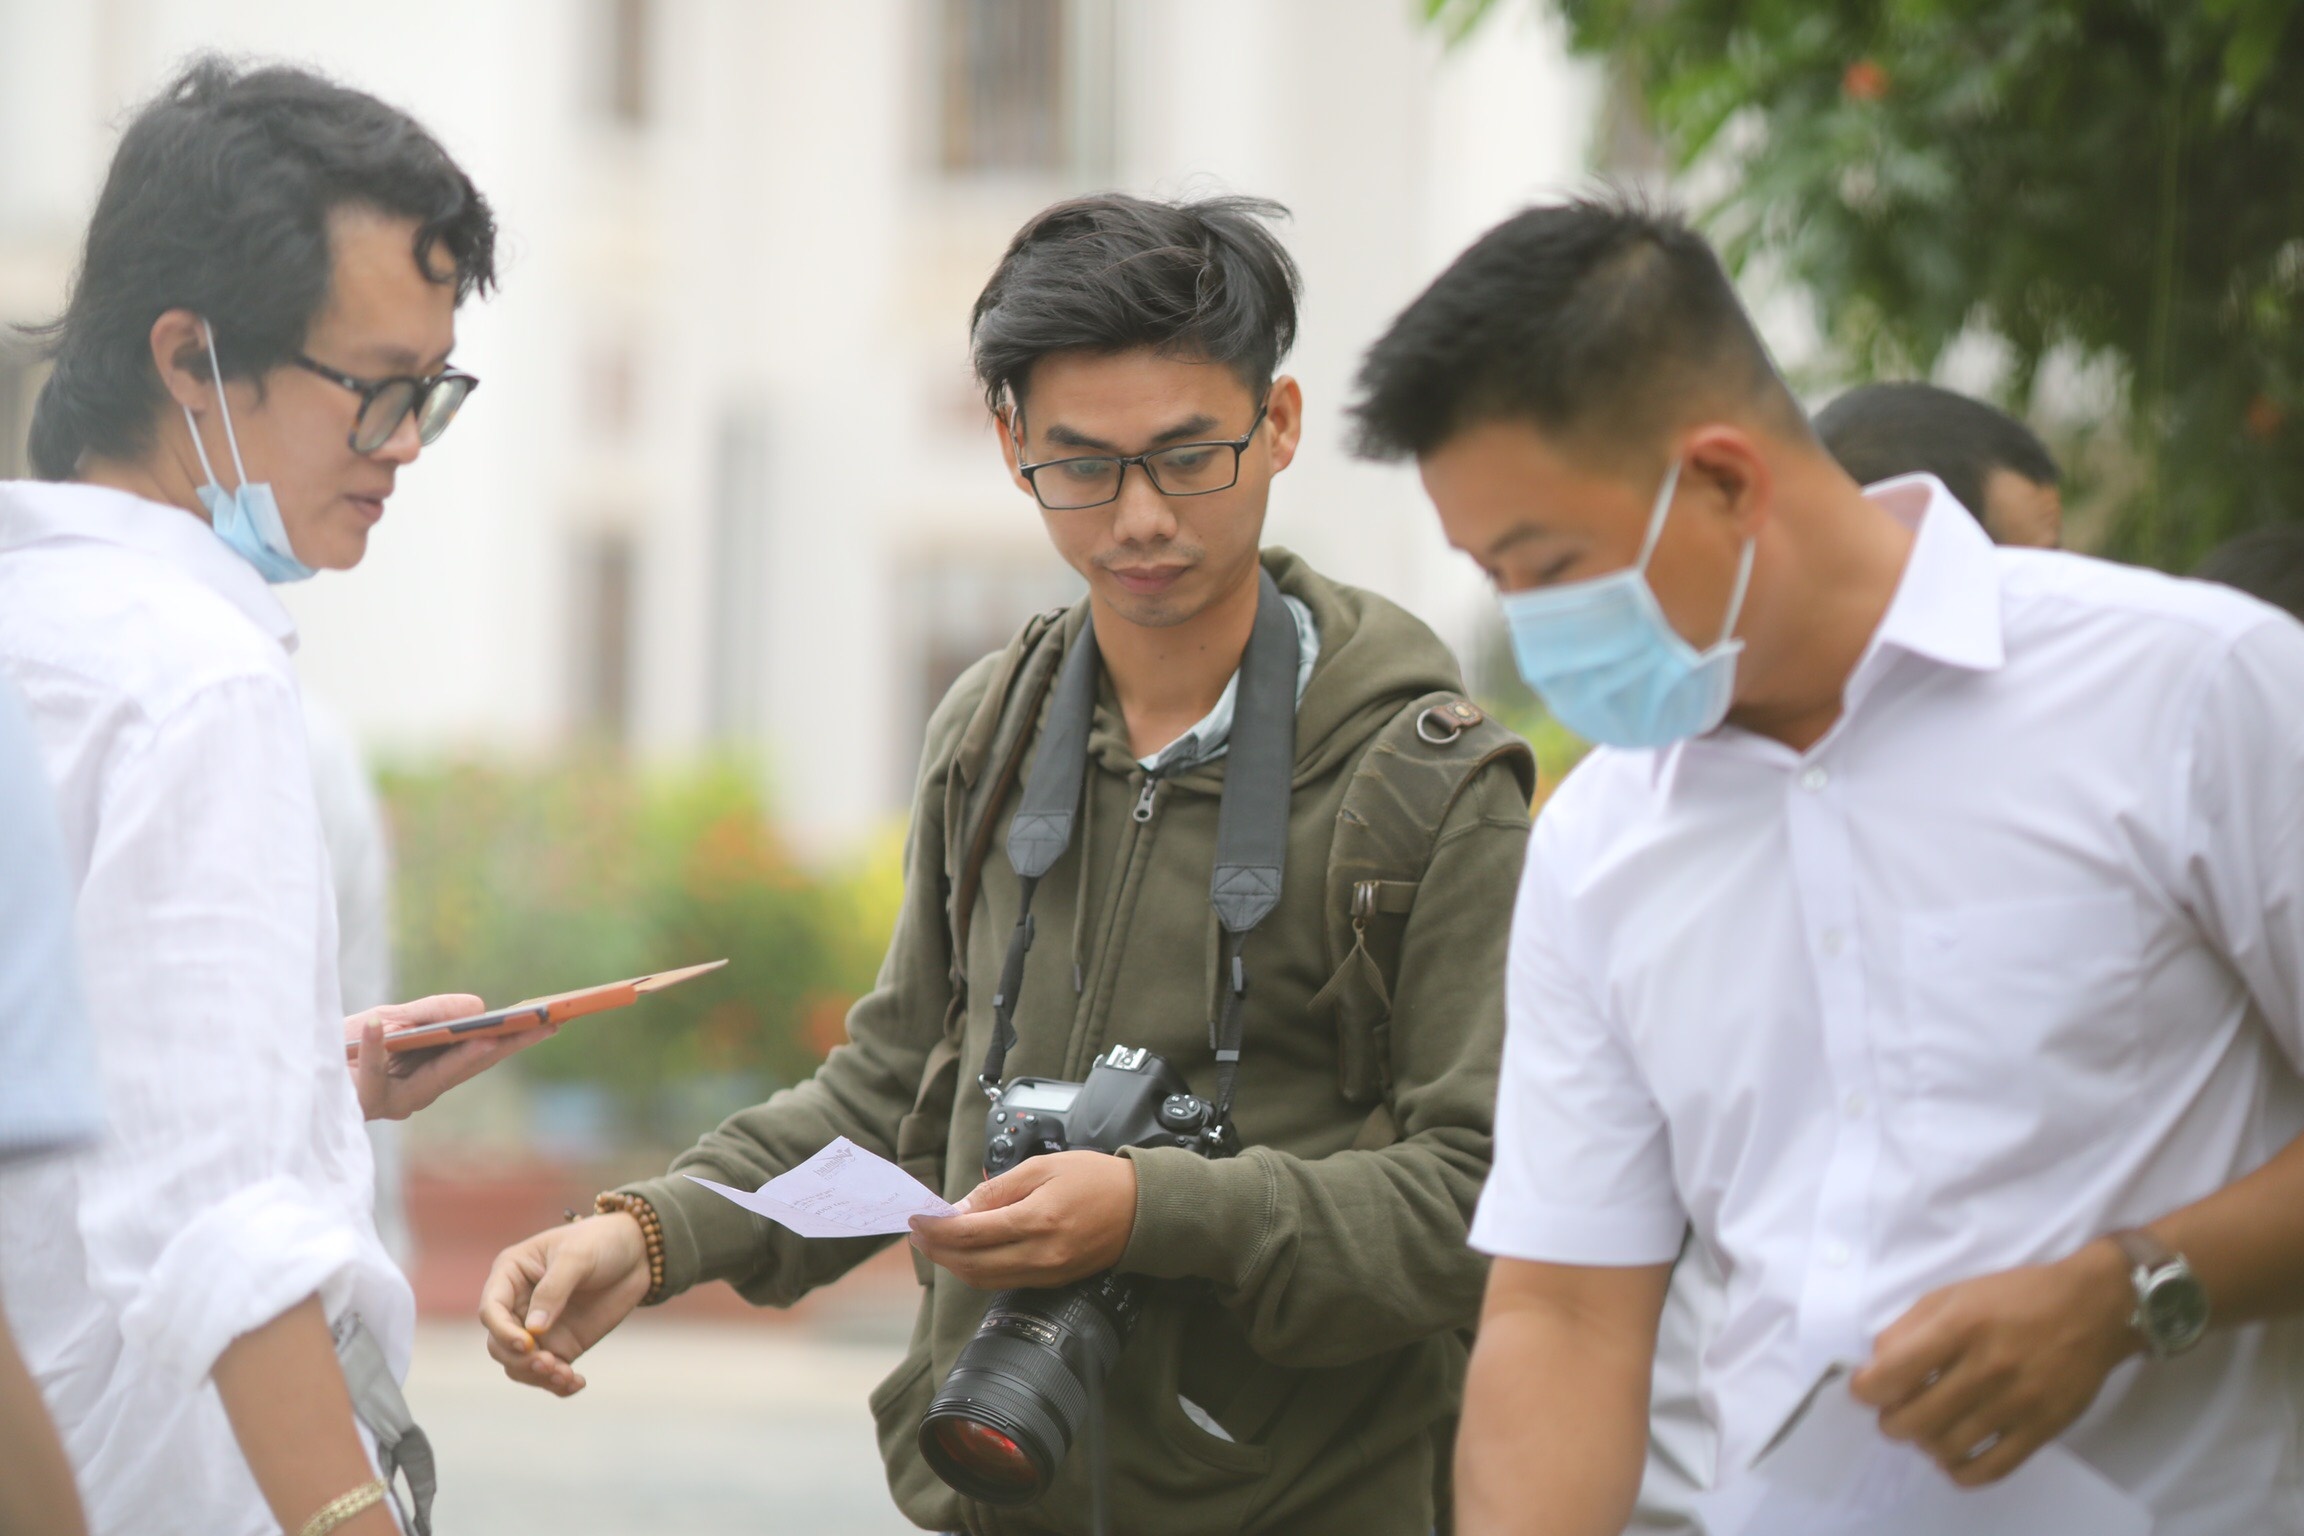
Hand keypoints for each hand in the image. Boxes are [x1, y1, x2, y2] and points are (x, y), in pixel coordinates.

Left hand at [347, 994, 557, 1120]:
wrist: (293, 1067)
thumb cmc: (344, 1044)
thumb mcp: (391, 1019)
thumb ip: (433, 1013)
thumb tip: (480, 1008)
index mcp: (430, 1075)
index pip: (481, 1054)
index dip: (516, 1038)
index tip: (550, 1020)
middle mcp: (419, 1095)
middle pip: (471, 1066)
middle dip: (509, 1045)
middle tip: (544, 1025)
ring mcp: (395, 1102)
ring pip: (436, 1076)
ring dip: (463, 1054)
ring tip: (491, 1033)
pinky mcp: (364, 1101)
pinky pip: (372, 1070)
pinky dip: (374, 1044)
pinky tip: (377, 1022)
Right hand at [478, 1214, 652, 1396]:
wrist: (638, 1252)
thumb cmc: (601, 1241)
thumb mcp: (577, 1256)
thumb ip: (554, 1290)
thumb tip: (534, 1330)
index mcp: (511, 1275)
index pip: (491, 1310)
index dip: (503, 1331)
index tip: (527, 1343)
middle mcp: (518, 1305)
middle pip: (499, 1344)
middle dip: (520, 1360)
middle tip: (550, 1364)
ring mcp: (539, 1329)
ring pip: (520, 1365)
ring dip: (538, 1377)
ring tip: (567, 1376)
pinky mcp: (561, 1345)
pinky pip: (549, 1374)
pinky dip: (558, 1384)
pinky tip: (576, 1383)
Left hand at [907, 1150, 1137, 1289]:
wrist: (1143, 1208)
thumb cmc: (1097, 1179)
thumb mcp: (1043, 1167)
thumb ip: (998, 1189)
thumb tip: (960, 1208)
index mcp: (1036, 1220)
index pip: (969, 1234)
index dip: (936, 1229)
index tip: (917, 1219)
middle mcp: (1039, 1254)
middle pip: (970, 1264)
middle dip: (937, 1251)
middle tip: (919, 1233)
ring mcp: (1046, 1273)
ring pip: (983, 1279)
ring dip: (954, 1264)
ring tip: (937, 1243)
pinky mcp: (1052, 1281)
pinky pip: (1004, 1281)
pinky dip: (979, 1269)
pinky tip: (969, 1252)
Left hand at [1851, 1239, 2137, 1485]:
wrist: (2091, 1307)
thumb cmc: (2014, 1296)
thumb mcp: (1952, 1294)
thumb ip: (1908, 1328)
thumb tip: (1875, 1366)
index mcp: (1959, 1327)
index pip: (1892, 1374)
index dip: (1866, 1390)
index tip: (1866, 1389)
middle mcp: (1987, 1367)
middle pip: (1914, 1420)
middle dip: (1891, 1422)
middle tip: (1895, 1413)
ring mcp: (2018, 1402)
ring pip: (1947, 1447)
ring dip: (1924, 1444)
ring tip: (1927, 1429)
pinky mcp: (2044, 1428)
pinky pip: (1991, 1468)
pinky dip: (1961, 1471)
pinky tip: (1952, 1457)